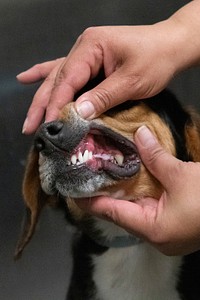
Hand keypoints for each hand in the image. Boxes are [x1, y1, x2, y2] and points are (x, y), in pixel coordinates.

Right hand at [17, 20, 185, 133]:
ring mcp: (86, 53)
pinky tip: (27, 77)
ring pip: (58, 78)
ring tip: (29, 118)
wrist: (171, 45)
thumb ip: (103, 96)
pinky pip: (65, 70)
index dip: (56, 104)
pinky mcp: (90, 61)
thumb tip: (79, 113)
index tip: (49, 125)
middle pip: (57, 79)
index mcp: (92, 46)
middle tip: (30, 127)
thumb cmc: (156, 59)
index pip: (67, 79)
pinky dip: (45, 75)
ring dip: (42, 99)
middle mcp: (84, 47)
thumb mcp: (131, 81)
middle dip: (42, 105)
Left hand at [75, 126, 199, 255]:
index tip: (72, 189)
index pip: (110, 213)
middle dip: (105, 193)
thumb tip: (141, 133)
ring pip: (135, 209)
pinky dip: (139, 193)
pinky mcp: (172, 222)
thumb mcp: (182, 176)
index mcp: (153, 229)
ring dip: (122, 191)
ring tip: (104, 173)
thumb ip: (156, 156)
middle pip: (120, 212)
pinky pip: (148, 207)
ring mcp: (164, 229)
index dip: (89, 201)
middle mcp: (155, 234)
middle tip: (88, 174)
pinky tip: (130, 178)